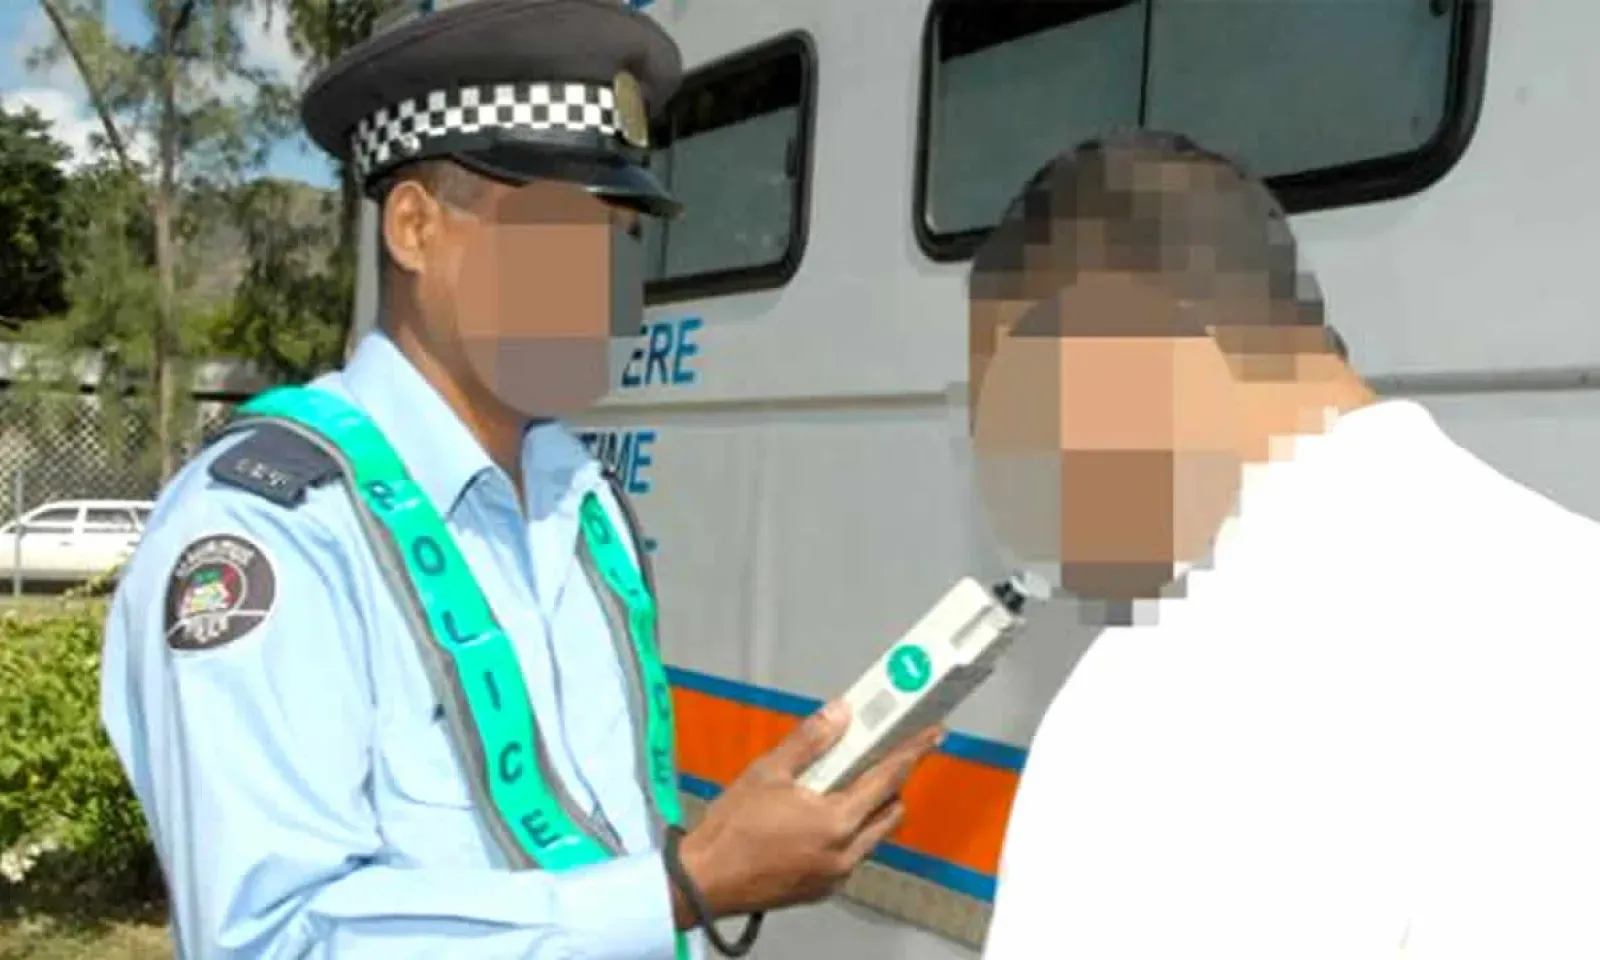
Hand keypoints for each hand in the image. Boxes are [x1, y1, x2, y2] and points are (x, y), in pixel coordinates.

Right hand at [672, 700, 942, 922]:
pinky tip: (823, 819)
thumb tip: (841, 712)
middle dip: (893, 783)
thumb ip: (810, 741)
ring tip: (848, 786)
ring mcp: (836, 875)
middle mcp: (846, 852)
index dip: (912, 752)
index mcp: (837, 820)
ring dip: (872, 810)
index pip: (888, 778)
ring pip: (874, 836)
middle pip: (890, 811)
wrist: (703, 882)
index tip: (933, 734)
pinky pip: (853, 855)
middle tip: (882, 758)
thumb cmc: (732, 826)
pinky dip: (851, 833)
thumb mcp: (768, 772)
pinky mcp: (822, 889)